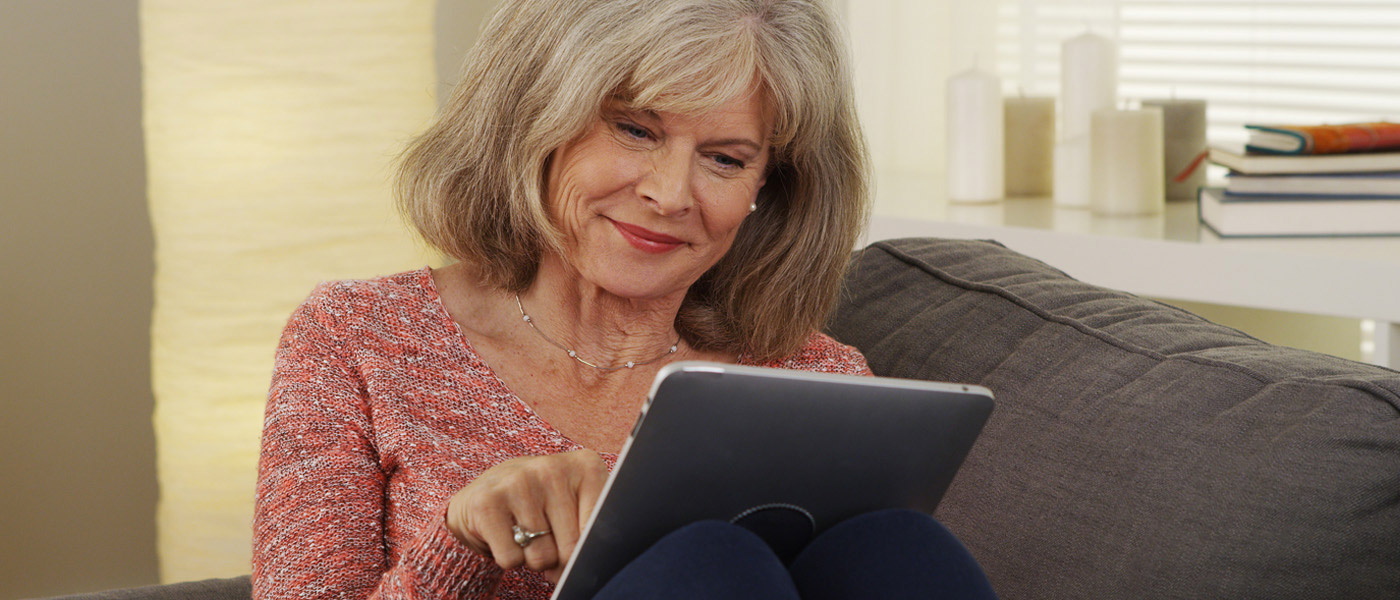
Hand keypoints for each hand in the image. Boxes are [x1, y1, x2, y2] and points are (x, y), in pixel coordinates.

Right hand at [446, 449, 607, 582]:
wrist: (487, 492)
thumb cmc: (543, 504)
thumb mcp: (577, 506)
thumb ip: (593, 530)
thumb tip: (588, 567)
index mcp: (586, 466)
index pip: (601, 529)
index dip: (588, 552)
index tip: (580, 547)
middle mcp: (552, 468)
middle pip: (571, 548)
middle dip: (560, 558)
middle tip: (547, 538)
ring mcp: (517, 482)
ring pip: (541, 557)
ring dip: (533, 558)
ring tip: (525, 534)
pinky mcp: (486, 503)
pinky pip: (511, 559)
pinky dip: (509, 558)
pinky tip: (505, 535)